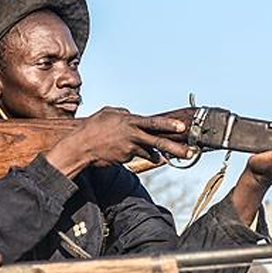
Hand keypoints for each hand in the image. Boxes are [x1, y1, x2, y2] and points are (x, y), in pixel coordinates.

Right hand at [46, 107, 193, 177]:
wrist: (80, 146)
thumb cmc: (93, 127)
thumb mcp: (108, 113)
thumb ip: (123, 113)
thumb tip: (131, 114)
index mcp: (130, 121)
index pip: (154, 122)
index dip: (169, 124)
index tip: (182, 127)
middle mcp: (132, 135)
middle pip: (159, 142)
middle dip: (176, 148)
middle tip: (191, 152)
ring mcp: (129, 148)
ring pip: (148, 151)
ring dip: (152, 152)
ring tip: (153, 153)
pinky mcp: (125, 159)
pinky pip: (135, 156)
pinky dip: (132, 153)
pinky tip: (121, 150)